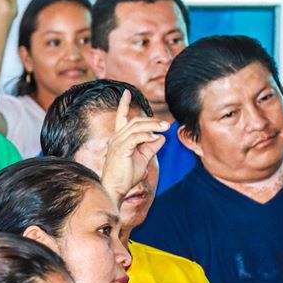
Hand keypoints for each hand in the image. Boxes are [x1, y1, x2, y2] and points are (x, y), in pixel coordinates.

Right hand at [100, 90, 167, 204]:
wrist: (115, 189)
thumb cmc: (126, 176)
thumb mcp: (142, 159)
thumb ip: (150, 147)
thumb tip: (161, 137)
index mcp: (118, 138)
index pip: (120, 118)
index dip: (123, 104)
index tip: (126, 93)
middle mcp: (115, 138)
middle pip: (135, 121)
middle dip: (152, 120)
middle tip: (167, 124)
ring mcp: (116, 143)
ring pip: (136, 127)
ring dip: (153, 126)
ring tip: (166, 128)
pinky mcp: (120, 149)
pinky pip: (136, 137)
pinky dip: (147, 135)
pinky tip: (155, 137)